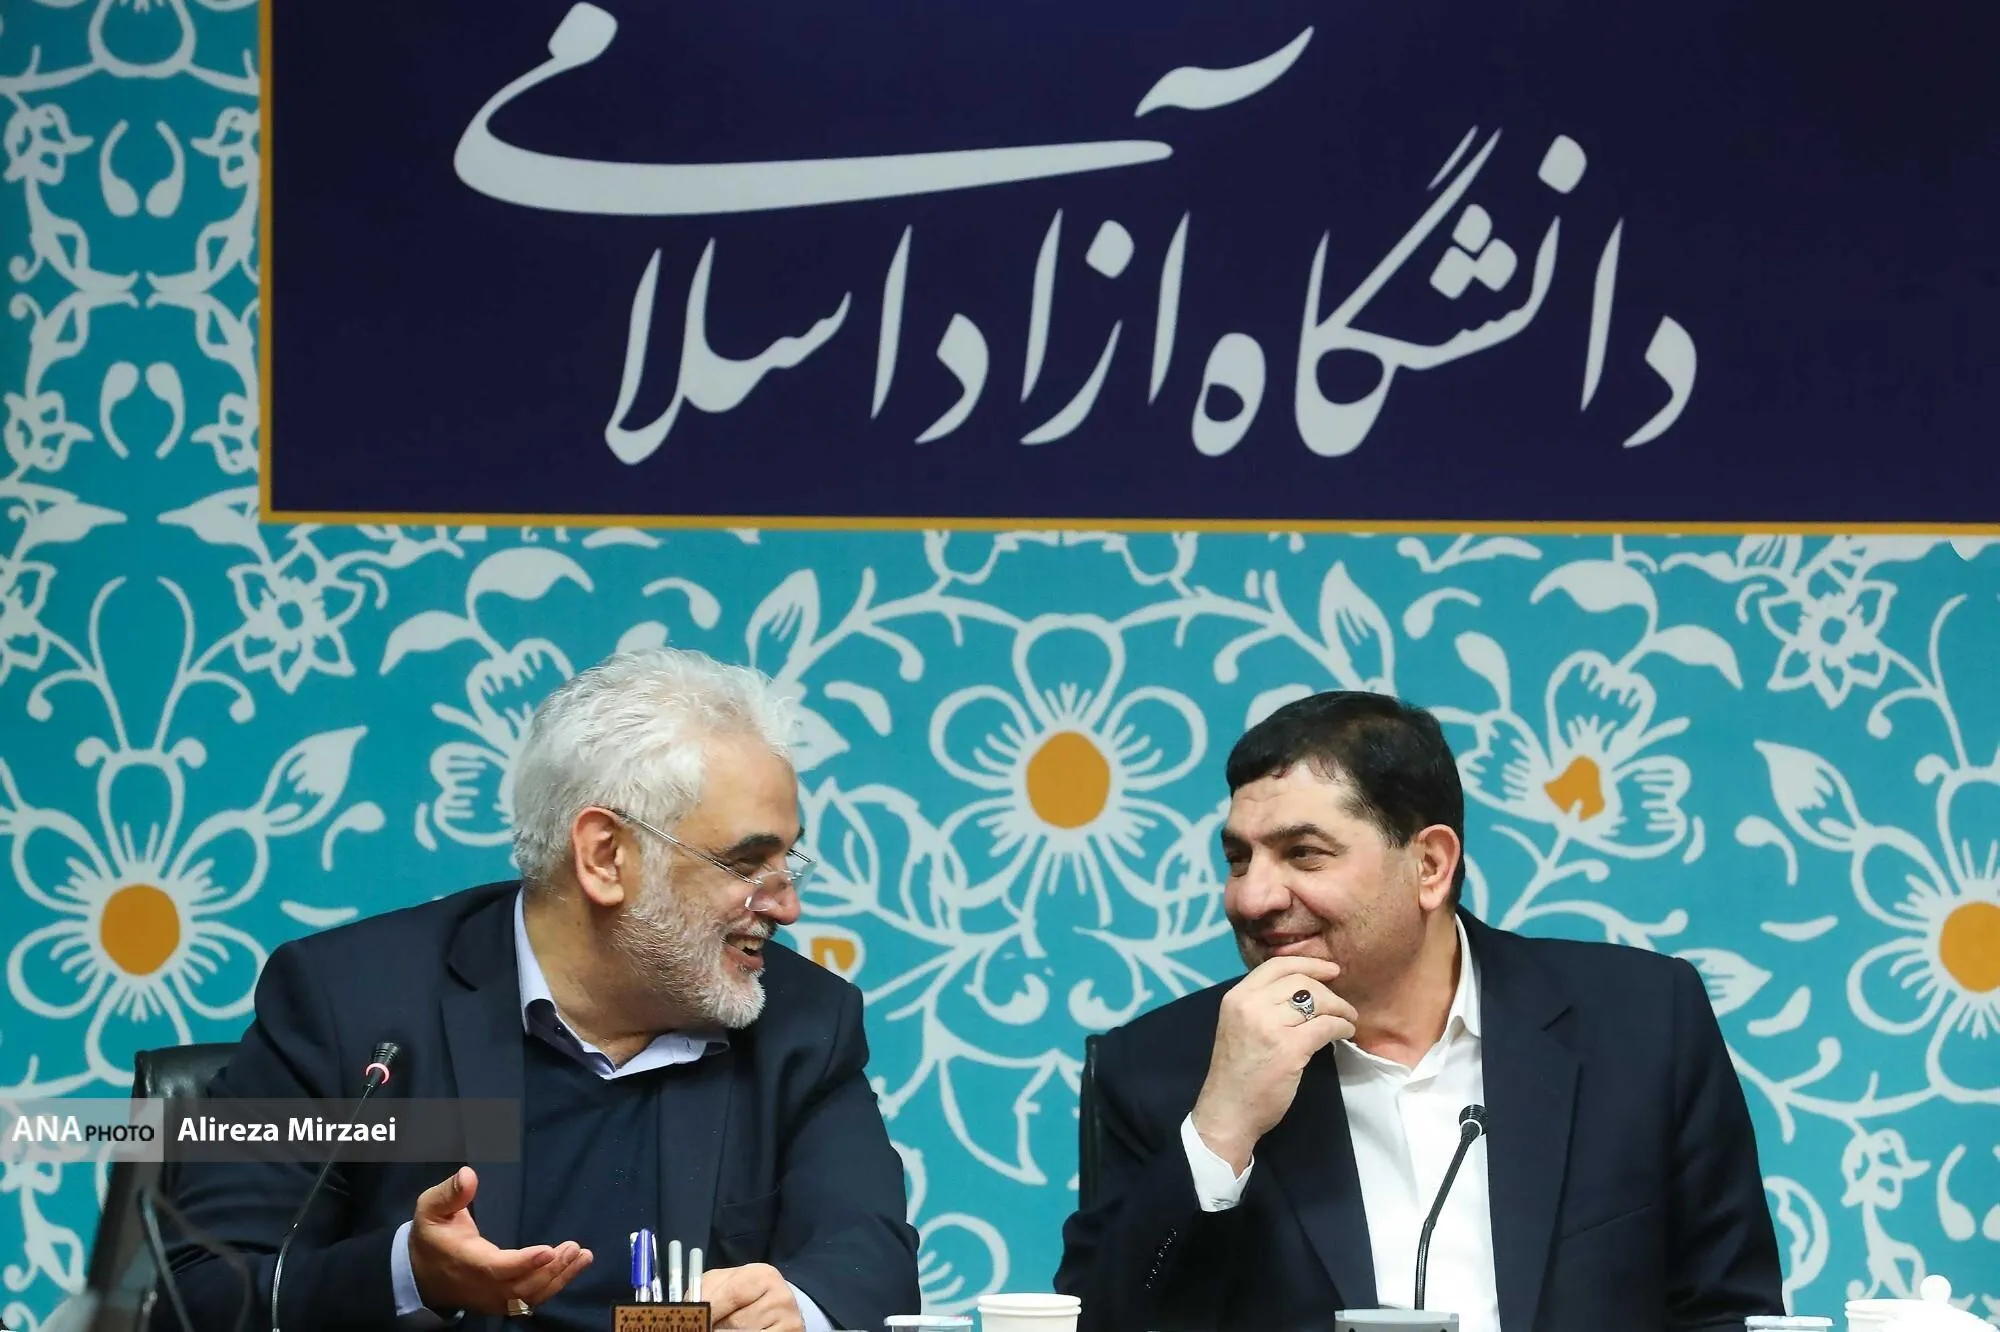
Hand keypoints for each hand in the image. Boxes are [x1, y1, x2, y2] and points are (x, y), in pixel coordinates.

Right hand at [407, 1166, 592, 1314]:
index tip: (548, 1250)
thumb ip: (449, 1193)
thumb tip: (469, 1175)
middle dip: (550, 1270)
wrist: (422, 1275)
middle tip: (574, 1248)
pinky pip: (530, 1300)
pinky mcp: (501, 1302)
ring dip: (559, 1278)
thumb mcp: (430, 1209)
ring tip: (582, 1256)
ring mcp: (492, 1298)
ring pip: (529, 1297)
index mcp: (465, 1261)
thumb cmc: (431, 1235)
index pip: (496, 1267)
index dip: (522, 1262)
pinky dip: (554, 1286)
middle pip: (520, 1287)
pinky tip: (575, 1267)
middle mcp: (481, 1285)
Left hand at [701, 1262, 803, 1331]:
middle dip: (714, 1328)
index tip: (691, 1320)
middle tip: (699, 1329)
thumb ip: (705, 1291)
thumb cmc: (742, 1293)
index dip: (709, 1309)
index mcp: (762, 1275)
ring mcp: (789, 1319)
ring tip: (718, 1329)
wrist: (775, 1306)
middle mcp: (781, 1296)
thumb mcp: (724, 1283)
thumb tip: (688, 1310)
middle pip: (737, 1322)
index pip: (733, 1293)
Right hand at [1190, 957, 1355, 1172]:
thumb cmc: (1236, 1073)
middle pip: (1301, 981)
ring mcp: (1269, 1026)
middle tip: (1342, 1005)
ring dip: (1340, 1009)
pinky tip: (1345, 1033)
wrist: (1228, 1111)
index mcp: (1236, 997)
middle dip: (1328, 991)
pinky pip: (1326, 1026)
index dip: (1309, 963)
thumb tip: (1302, 990)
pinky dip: (1342, 1027)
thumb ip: (1261, 1005)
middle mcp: (1250, 1005)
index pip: (1277, 965)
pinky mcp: (1289, 1048)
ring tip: (1348, 1019)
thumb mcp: (1238, 1026)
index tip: (1330, 970)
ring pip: (1317, 1001)